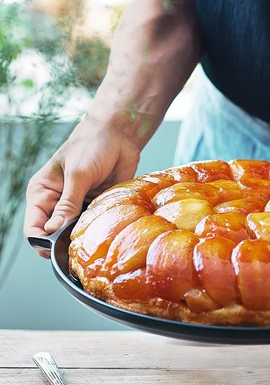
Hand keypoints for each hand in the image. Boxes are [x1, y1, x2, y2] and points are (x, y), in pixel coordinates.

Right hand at [24, 114, 140, 257]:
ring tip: (94, 239)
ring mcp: (79, 206)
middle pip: (55, 235)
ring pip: (76, 233)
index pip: (34, 227)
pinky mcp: (98, 206)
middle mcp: (58, 203)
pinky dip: (99, 230)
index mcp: (43, 193)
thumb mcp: (78, 174)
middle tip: (80, 246)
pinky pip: (95, 225)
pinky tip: (107, 231)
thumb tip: (54, 231)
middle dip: (65, 244)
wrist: (120, 135)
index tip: (57, 248)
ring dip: (84, 238)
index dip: (42, 242)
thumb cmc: (92, 146)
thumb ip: (68, 203)